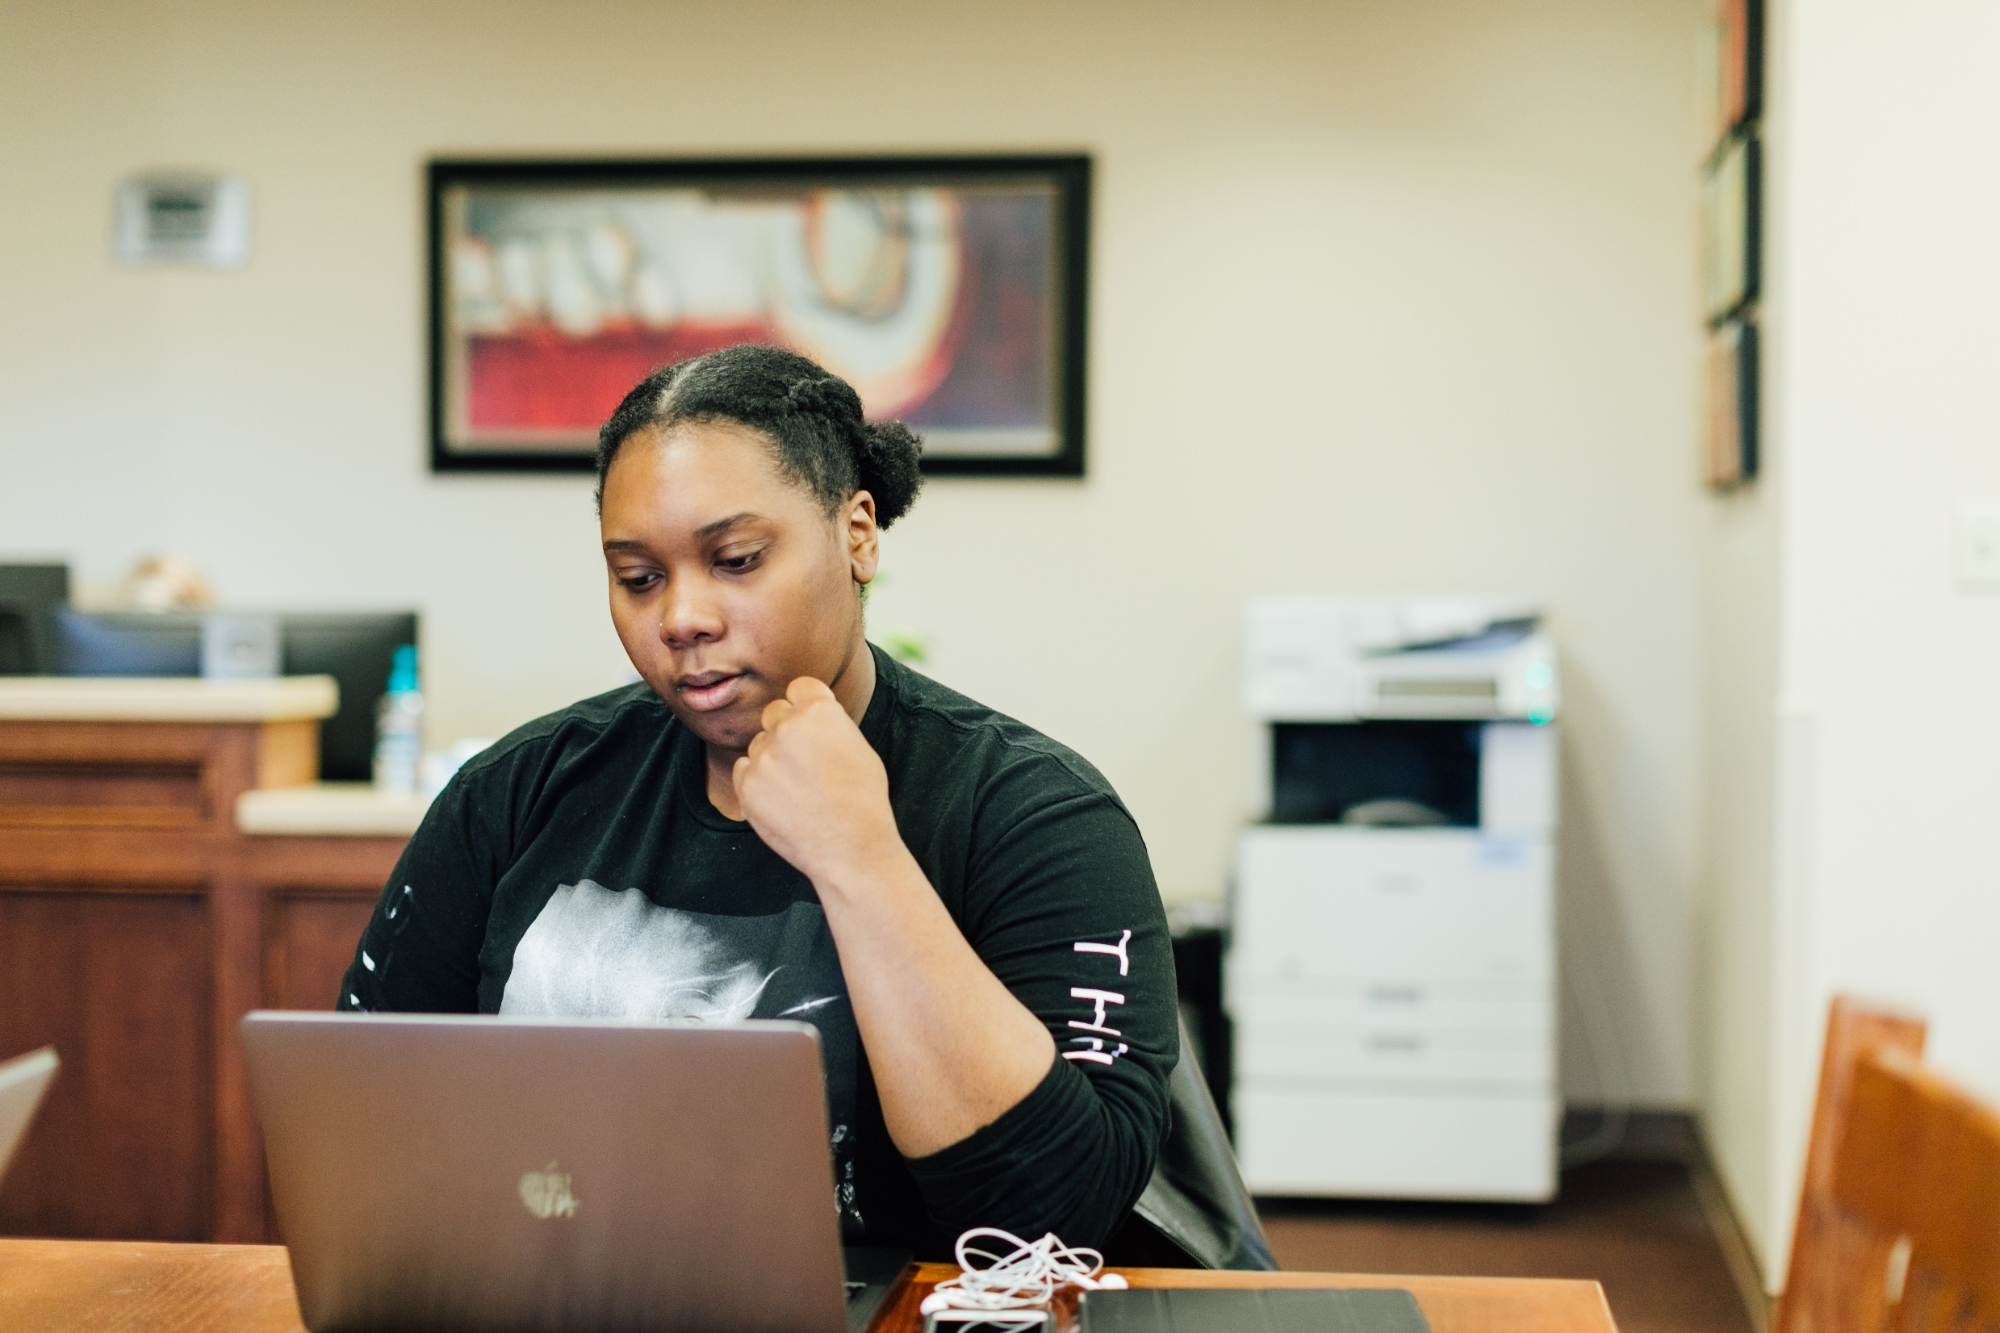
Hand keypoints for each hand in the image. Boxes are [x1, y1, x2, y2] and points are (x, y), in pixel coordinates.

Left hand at [733, 676, 901, 887]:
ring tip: (799, 790)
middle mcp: (787, 727)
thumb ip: (829, 723)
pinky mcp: (746, 785)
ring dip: (772, 759)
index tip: (813, 726)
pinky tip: (783, 801)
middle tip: (805, 762)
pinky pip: (744, 770)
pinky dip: (758, 783)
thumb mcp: (859, 747)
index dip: (806, 705)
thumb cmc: (863, 800)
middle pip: (774, 712)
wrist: (850, 848)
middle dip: (786, 730)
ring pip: (758, 744)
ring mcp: (763, 756)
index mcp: (819, 711)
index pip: (799, 687)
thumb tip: (808, 712)